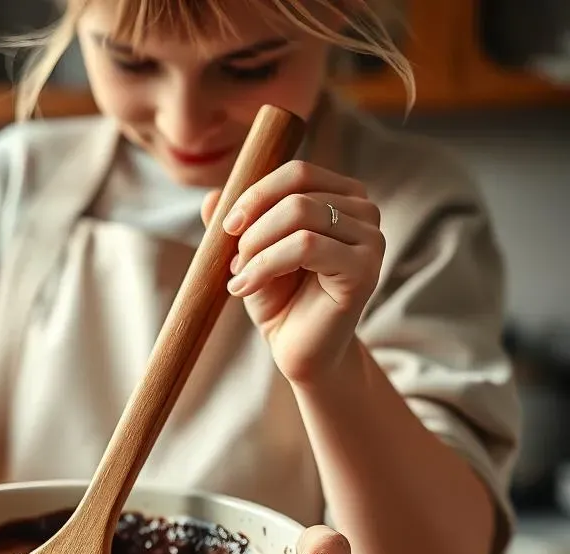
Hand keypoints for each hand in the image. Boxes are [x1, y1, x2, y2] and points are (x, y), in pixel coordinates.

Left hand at [202, 161, 384, 385]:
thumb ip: (237, 223)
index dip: (256, 195)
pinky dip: (266, 265)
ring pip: (299, 215)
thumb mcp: (251, 254)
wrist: (298, 350)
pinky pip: (306, 246)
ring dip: (257, 247)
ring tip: (240, 276)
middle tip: (233, 262)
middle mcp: (364, 211)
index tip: (227, 228)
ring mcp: (371, 239)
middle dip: (254, 227)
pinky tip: (245, 287)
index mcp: (342, 197)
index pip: (298, 173)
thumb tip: (212, 196)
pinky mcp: (365, 269)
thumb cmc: (280, 300)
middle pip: (296, 192)